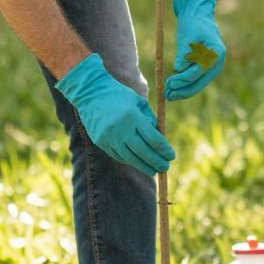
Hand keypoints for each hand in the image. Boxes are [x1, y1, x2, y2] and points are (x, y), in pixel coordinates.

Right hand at [57, 53, 174, 174]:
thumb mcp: (138, 102)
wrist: (91, 93)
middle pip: (143, 151)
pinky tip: (138, 163)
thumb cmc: (119, 95)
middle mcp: (120, 129)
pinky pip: (118, 155)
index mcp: (133, 116)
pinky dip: (130, 161)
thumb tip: (160, 139)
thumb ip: (150, 119)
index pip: (153, 138)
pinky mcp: (101, 142)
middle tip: (165, 167)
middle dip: (156, 161)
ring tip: (153, 171)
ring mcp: (109, 137)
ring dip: (143, 166)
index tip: (171, 156)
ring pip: (130, 157)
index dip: (164, 150)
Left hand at [165, 0, 225, 99]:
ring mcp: (213, 65)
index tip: (169, 83)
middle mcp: (217, 62)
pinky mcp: (206, 66)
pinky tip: (174, 88)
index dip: (183, 79)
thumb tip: (179, 69)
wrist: (197, 14)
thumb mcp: (187, 36)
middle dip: (184, 90)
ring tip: (168, 95)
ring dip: (184, 90)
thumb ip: (185, 53)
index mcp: (216, 52)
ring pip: (198, 83)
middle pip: (201, 81)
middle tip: (168, 94)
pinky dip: (185, 84)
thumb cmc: (193, 23)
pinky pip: (196, 79)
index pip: (199, 71)